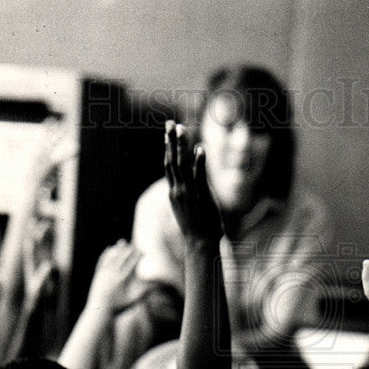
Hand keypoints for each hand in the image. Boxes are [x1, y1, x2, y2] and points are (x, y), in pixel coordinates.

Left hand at [85, 240, 142, 314]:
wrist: (99, 311)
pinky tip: (109, 249)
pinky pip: (103, 261)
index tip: (143, 251)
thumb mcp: (133, 301)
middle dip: (129, 250)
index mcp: (121, 279)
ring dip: (118, 249)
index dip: (137, 256)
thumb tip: (155, 288)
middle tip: (135, 244)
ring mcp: (104, 273)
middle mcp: (112, 274)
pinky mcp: (98, 275)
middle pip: (122, 258)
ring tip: (123, 241)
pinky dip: (107, 254)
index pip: (131, 264)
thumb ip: (144, 292)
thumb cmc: (118, 307)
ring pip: (111, 257)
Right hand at [164, 120, 222, 243]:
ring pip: (182, 165)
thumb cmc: (197, 229)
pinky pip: (199, 176)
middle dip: (171, 141)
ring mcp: (189, 193)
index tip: (168, 134)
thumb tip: (184, 190)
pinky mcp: (201, 197)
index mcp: (174, 193)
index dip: (168, 148)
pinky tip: (200, 149)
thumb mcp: (187, 210)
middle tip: (170, 123)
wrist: (200, 244)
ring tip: (182, 129)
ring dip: (182, 146)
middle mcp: (178, 191)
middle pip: (172, 161)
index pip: (169, 166)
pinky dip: (199, 162)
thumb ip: (186, 197)